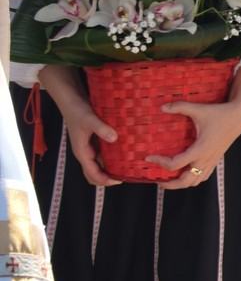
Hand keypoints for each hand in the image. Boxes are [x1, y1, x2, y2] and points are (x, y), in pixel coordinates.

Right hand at [39, 65, 120, 186]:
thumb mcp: (89, 119)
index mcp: (82, 152)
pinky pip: (103, 153)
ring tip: (128, 166)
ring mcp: (89, 146)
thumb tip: (115, 138)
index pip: (92, 174)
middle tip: (127, 175)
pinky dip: (112, 156)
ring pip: (100, 163)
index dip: (105, 180)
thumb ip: (101, 128)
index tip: (120, 180)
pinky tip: (125, 152)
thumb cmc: (78, 110)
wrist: (71, 99)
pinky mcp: (94, 139)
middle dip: (108, 177)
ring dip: (111, 167)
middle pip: (95, 172)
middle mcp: (85, 152)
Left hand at [149, 63, 240, 189]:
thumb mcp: (199, 109)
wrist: (240, 117)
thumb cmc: (219, 113)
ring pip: (194, 182)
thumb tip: (162, 107)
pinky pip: (203, 177)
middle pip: (184, 182)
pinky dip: (193, 179)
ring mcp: (211, 161)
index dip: (159, 162)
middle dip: (169, 184)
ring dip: (181, 183)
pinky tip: (186, 172)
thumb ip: (180, 107)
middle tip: (157, 179)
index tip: (149, 157)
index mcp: (200, 149)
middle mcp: (205, 159)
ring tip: (169, 178)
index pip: (175, 164)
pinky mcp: (215, 160)